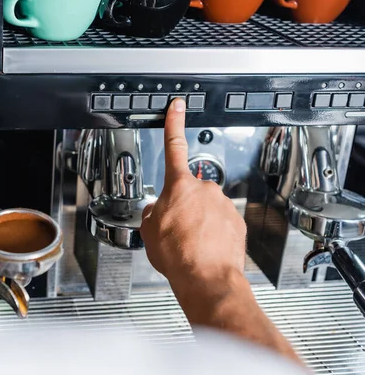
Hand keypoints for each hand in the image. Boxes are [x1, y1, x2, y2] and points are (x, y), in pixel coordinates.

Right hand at [140, 98, 245, 291]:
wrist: (207, 278)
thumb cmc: (179, 255)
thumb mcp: (149, 231)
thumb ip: (153, 212)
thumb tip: (157, 211)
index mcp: (179, 186)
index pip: (174, 146)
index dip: (174, 123)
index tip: (179, 107)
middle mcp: (204, 189)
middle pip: (188, 190)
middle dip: (182, 205)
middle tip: (175, 228)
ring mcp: (222, 204)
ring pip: (205, 208)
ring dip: (197, 220)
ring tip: (189, 242)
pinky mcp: (236, 220)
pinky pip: (219, 221)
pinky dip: (212, 231)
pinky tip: (204, 246)